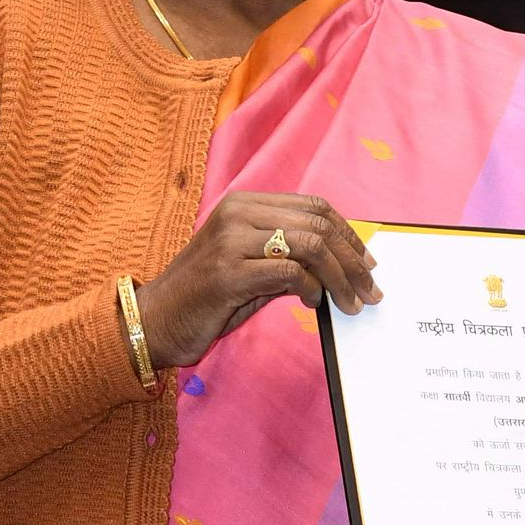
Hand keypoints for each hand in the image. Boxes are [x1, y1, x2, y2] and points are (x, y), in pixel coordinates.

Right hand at [136, 191, 381, 370]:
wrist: (155, 320)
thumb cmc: (206, 299)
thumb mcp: (253, 270)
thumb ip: (290, 260)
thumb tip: (339, 266)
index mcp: (245, 204)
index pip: (313, 207)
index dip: (348, 234)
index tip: (367, 262)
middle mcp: (238, 214)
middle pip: (317, 224)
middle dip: (352, 259)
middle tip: (369, 289)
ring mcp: (231, 241)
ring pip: (309, 245)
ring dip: (340, 278)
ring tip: (352, 302)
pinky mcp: (228, 274)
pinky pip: (289, 273)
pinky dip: (312, 289)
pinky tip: (314, 302)